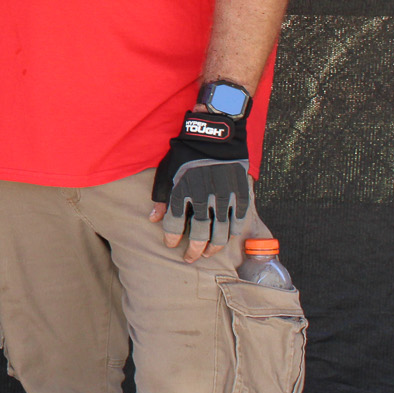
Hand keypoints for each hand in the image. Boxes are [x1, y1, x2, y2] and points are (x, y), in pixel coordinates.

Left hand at [150, 106, 250, 262]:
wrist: (215, 133)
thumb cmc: (186, 152)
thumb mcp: (167, 171)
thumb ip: (161, 197)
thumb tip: (153, 220)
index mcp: (182, 191)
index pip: (175, 225)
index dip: (172, 239)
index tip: (171, 245)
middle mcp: (203, 197)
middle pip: (199, 234)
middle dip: (193, 251)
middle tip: (190, 258)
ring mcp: (224, 197)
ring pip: (220, 232)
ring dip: (213, 247)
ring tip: (208, 254)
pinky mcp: (240, 194)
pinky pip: (238, 221)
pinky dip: (232, 234)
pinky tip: (226, 239)